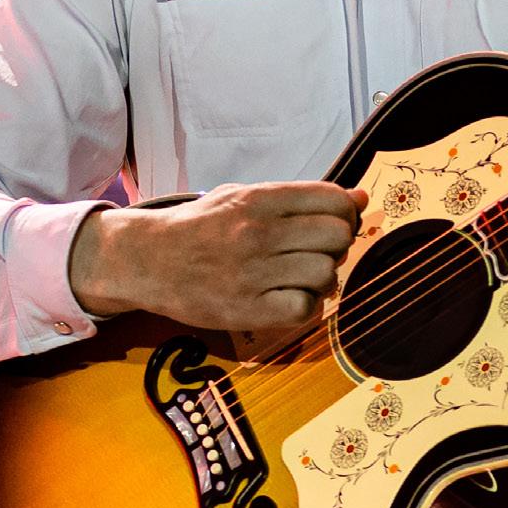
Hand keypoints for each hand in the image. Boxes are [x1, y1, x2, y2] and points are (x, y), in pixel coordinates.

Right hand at [69, 181, 367, 330]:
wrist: (147, 260)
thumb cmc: (202, 227)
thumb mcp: (244, 197)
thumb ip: (300, 198)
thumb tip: (360, 198)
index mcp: (260, 199)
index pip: (334, 200)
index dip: (345, 214)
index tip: (332, 224)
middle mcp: (258, 233)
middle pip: (337, 236)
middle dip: (335, 245)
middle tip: (315, 252)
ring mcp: (252, 273)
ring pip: (325, 273)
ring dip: (321, 278)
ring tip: (299, 277)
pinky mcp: (246, 309)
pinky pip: (304, 309)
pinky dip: (304, 306)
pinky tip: (287, 298)